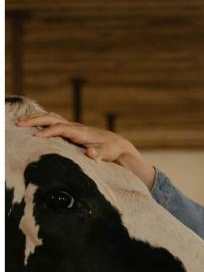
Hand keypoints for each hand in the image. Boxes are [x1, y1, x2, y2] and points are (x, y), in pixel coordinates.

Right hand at [16, 113, 155, 189]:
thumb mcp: (107, 153)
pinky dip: (41, 121)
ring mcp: (71, 127)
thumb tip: (90, 153)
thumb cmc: (110, 150)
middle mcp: (74, 127)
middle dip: (36, 120)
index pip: (62, 129)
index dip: (50, 132)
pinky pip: (52, 122)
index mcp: (81, 132)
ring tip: (20, 123)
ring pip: (50, 118)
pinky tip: (30, 124)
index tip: (37, 137)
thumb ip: (99, 153)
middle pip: (52, 119)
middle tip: (19, 124)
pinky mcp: (69, 130)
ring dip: (35, 119)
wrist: (115, 144)